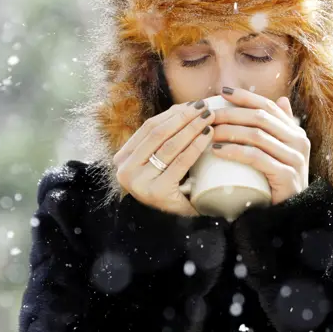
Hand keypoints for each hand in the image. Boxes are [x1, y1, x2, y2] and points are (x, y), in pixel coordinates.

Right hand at [112, 100, 214, 215]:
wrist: (174, 227)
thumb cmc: (171, 188)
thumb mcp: (160, 162)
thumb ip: (164, 140)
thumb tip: (189, 107)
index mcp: (123, 158)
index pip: (149, 127)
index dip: (173, 113)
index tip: (193, 104)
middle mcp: (125, 170)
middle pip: (158, 134)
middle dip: (184, 117)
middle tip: (205, 108)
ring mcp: (138, 182)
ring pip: (169, 146)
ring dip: (191, 128)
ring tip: (210, 118)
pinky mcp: (156, 192)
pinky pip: (179, 162)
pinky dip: (195, 146)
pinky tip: (207, 136)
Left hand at [211, 87, 309, 205]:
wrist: (290, 215)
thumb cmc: (278, 183)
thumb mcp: (281, 152)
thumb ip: (281, 128)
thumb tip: (280, 99)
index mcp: (296, 132)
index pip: (268, 107)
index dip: (245, 97)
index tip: (222, 92)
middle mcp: (299, 142)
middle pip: (260, 118)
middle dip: (231, 113)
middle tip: (208, 115)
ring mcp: (295, 158)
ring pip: (257, 135)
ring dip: (229, 131)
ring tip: (209, 132)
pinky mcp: (286, 176)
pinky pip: (257, 158)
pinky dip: (235, 152)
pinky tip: (217, 151)